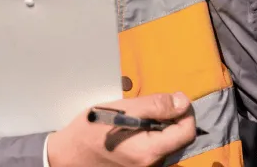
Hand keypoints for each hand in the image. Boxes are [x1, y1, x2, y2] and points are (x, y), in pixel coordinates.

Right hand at [46, 91, 196, 166]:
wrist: (69, 154)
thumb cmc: (92, 128)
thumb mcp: (123, 109)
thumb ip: (155, 106)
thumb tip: (182, 102)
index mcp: (151, 151)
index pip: (187, 132)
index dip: (185, 111)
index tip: (174, 97)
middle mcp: (153, 166)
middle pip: (178, 140)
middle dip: (171, 119)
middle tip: (151, 105)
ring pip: (167, 145)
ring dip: (160, 128)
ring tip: (138, 117)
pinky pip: (155, 152)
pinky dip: (151, 138)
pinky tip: (134, 130)